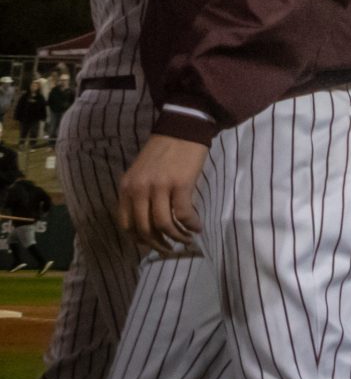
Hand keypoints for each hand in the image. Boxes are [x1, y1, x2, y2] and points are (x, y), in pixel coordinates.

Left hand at [118, 134, 210, 255]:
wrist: (182, 129)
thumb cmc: (164, 151)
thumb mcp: (142, 173)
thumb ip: (139, 195)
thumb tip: (148, 222)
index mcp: (127, 187)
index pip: (126, 224)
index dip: (138, 239)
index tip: (151, 243)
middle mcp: (139, 189)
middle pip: (144, 228)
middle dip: (158, 243)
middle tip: (170, 249)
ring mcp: (159, 187)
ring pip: (163, 224)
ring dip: (176, 237)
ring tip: (186, 240)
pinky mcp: (180, 185)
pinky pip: (183, 213)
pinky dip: (190, 224)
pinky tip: (197, 226)